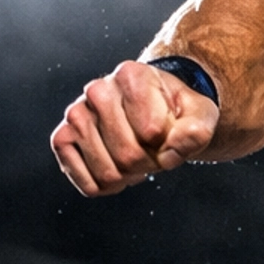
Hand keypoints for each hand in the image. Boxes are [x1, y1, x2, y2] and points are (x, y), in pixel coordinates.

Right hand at [51, 59, 219, 196]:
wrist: (153, 110)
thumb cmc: (177, 112)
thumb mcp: (201, 116)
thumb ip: (196, 131)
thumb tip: (170, 151)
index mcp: (131, 76)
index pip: (152, 132)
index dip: (169, 145)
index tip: (170, 134)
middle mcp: (97, 90)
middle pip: (128, 156)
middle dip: (150, 163)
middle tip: (154, 149)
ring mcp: (75, 114)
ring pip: (108, 173)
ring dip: (130, 176)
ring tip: (136, 155)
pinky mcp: (62, 139)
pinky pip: (87, 184)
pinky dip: (108, 187)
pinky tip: (117, 167)